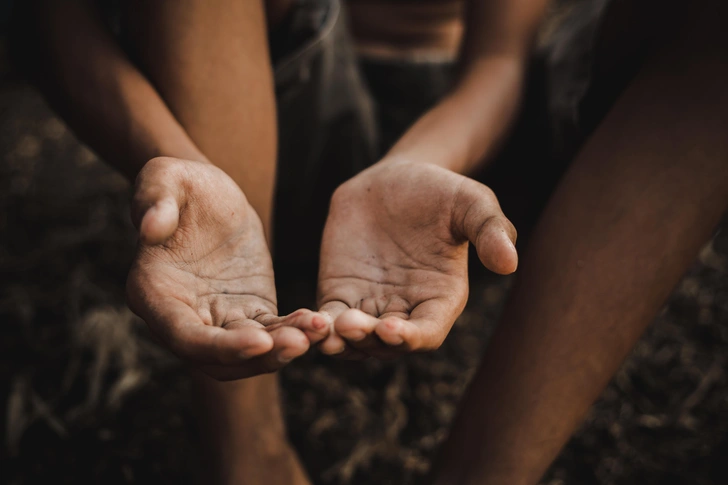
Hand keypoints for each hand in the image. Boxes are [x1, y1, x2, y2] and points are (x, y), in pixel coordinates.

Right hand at [126, 157, 316, 379]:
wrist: (209, 194)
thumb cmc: (179, 183)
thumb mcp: (164, 179)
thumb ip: (154, 200)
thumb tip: (150, 226)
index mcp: (152, 293)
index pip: (184, 336)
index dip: (220, 346)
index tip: (259, 341)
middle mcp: (180, 317)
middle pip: (218, 359)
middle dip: (259, 357)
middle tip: (299, 343)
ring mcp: (216, 319)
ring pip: (247, 352)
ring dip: (281, 351)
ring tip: (317, 332)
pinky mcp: (247, 311)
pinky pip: (270, 331)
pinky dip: (292, 332)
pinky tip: (318, 323)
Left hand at [312, 159, 517, 358]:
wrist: (396, 179)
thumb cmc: (441, 191)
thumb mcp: (471, 202)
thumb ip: (490, 230)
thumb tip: (510, 262)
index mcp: (441, 298)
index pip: (427, 332)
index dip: (412, 337)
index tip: (394, 330)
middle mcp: (405, 309)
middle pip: (387, 343)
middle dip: (370, 340)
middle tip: (353, 326)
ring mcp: (370, 304)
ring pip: (354, 338)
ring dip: (341, 341)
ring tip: (328, 330)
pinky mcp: (339, 292)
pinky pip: (327, 318)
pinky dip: (318, 326)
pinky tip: (307, 321)